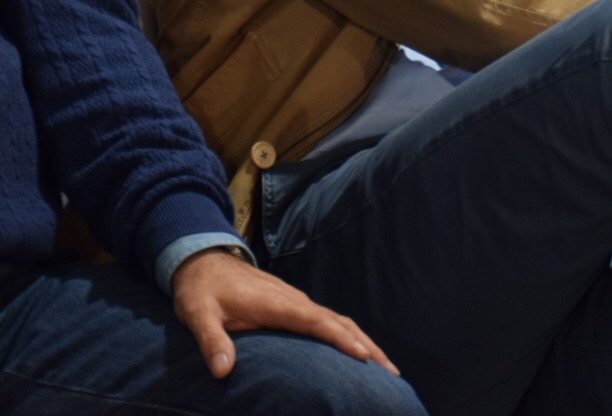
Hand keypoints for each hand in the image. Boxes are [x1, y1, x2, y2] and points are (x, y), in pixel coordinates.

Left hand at [171, 247, 399, 378]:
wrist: (205, 261)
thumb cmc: (202, 290)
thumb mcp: (198, 314)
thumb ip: (211, 341)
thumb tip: (223, 371)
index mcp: (278, 304)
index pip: (317, 323)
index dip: (341, 340)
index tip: (363, 356)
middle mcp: (295, 302)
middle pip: (340, 323)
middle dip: (367, 346)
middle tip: (391, 372)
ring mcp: (298, 303)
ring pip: (339, 322)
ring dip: (364, 342)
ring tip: (385, 366)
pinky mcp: (295, 307)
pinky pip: (330, 322)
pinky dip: (349, 336)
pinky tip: (356, 352)